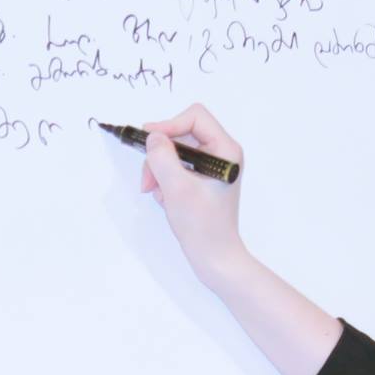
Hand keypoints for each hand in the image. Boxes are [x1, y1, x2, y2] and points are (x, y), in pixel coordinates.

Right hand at [138, 104, 247, 284]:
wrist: (214, 257)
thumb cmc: (202, 225)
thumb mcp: (177, 188)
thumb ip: (162, 157)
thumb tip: (153, 136)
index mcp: (226, 150)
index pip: (195, 117)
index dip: (169, 124)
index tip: (149, 141)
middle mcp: (221, 154)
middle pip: (181, 135)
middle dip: (160, 155)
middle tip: (148, 180)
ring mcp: (211, 167)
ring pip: (175, 152)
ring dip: (159, 170)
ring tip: (156, 193)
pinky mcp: (201, 180)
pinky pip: (176, 168)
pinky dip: (165, 181)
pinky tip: (166, 200)